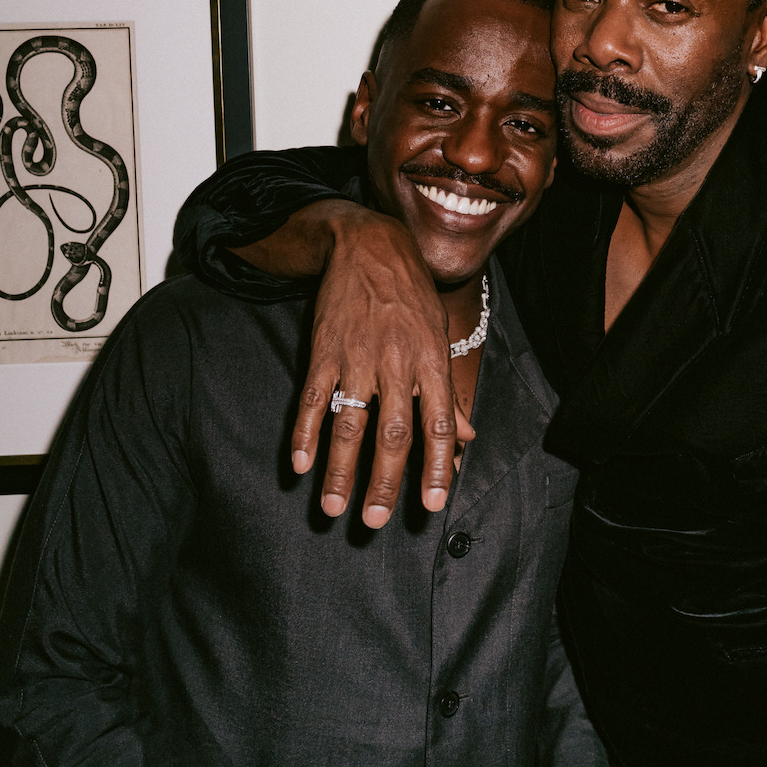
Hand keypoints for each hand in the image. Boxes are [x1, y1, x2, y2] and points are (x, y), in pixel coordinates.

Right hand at [244, 200, 470, 527]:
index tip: (432, 504)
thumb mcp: (440, 337)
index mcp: (431, 362)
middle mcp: (397, 363)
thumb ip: (448, 392)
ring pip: (350, 423)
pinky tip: (301, 463)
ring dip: (341, 469)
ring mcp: (357, 357)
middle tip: (374, 521)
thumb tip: (466, 437)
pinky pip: (314, 399)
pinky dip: (306, 433)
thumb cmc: (412, 296)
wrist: (369, 246)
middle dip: (385, 481)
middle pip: (393, 433)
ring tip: (334, 506)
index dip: (437, 466)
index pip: (439, 423)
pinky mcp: (324, 351)